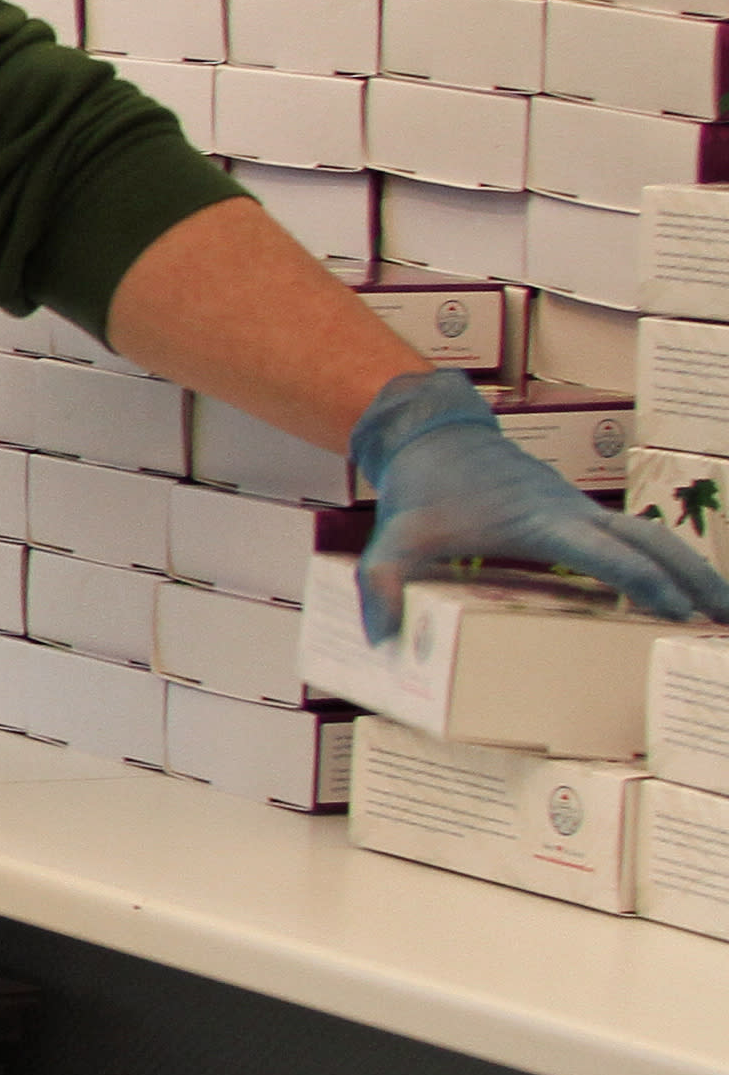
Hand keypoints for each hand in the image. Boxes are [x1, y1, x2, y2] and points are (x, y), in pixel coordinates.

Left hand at [351, 368, 728, 632]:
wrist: (433, 437)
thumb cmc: (423, 490)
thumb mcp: (394, 537)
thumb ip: (381, 585)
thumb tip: (380, 637)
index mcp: (541, 521)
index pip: (604, 552)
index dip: (642, 580)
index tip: (676, 610)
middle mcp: (573, 514)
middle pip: (651, 541)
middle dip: (693, 577)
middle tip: (725, 619)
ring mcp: (581, 511)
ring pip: (653, 535)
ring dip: (692, 569)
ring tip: (724, 612)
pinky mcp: (579, 514)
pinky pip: (636, 537)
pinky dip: (667, 561)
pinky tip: (683, 593)